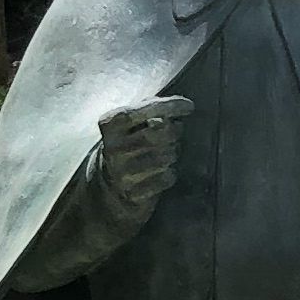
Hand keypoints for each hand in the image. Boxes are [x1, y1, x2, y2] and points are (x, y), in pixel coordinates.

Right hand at [96, 97, 191, 215]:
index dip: (169, 106)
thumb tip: (178, 106)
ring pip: (164, 157)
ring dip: (174, 152)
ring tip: (170, 149)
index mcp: (110, 125)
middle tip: (177, 130)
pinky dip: (171, 173)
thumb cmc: (127, 144)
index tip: (189, 105)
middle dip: (174, 131)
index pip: (144, 109)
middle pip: (158, 133)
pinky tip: (165, 169)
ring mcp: (122, 173)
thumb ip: (148, 110)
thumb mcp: (128, 123)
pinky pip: (166, 178)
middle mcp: (113, 148)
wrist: (109, 183)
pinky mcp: (134, 193)